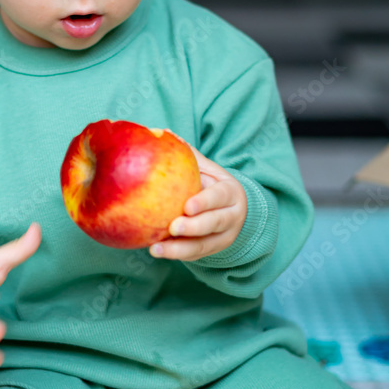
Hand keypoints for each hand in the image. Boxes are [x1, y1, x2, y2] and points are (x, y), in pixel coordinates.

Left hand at [149, 146, 246, 260]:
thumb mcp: (208, 169)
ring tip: (155, 249)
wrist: (233, 209)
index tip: (187, 206)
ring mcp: (224, 237)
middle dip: (193, 228)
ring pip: (204, 246)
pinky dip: (177, 254)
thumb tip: (164, 132)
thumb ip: (189, 156)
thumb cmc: (212, 184)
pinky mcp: (212, 251)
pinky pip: (195, 256)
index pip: (219, 197)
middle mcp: (231, 217)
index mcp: (230, 193)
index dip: (205, 202)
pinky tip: (157, 251)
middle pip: (214, 224)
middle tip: (172, 227)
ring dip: (179, 249)